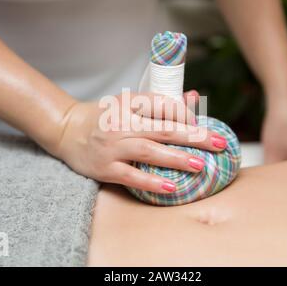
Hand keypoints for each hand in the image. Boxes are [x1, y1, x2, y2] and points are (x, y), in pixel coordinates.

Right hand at [48, 90, 226, 192]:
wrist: (67, 131)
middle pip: (164, 128)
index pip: (163, 104)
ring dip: (177, 158)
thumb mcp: (128, 104)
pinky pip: (132, 175)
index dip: (185, 114)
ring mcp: (112, 146)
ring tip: (200, 165)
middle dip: (195, 136)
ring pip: (149, 151)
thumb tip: (192, 97)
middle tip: (219, 143)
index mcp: (128, 103)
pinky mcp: (105, 167)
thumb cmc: (104, 117)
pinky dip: (152, 182)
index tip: (202, 124)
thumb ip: (159, 103)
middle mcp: (121, 123)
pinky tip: (172, 187)